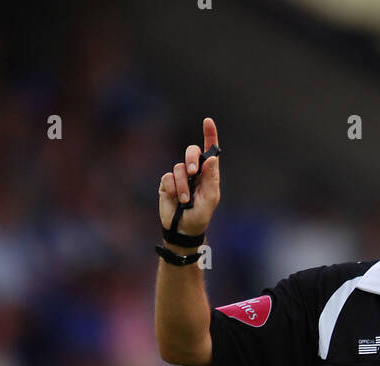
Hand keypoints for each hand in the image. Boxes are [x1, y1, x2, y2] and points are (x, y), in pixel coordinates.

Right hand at [158, 116, 220, 236]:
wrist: (183, 229)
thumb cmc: (200, 216)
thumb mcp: (210, 199)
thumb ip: (211, 178)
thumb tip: (212, 158)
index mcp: (208, 174)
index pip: (209, 150)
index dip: (209, 135)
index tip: (208, 121)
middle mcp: (194, 172)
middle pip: (192, 152)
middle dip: (192, 158)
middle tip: (193, 171)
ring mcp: (180, 177)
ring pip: (179, 168)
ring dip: (183, 185)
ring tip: (185, 200)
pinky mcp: (167, 183)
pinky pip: (168, 177)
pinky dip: (173, 188)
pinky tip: (176, 199)